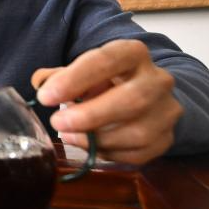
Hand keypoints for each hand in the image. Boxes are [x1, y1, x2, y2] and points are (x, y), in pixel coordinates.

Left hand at [30, 40, 182, 164]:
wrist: (147, 96)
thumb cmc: (108, 82)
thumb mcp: (86, 71)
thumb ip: (61, 76)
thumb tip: (41, 84)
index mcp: (134, 54)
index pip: (107, 60)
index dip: (75, 79)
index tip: (46, 96)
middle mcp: (158, 80)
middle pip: (132, 99)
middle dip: (90, 115)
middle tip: (57, 123)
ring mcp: (167, 111)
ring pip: (137, 132)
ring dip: (97, 140)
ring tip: (70, 135)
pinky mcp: (167, 138)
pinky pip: (139, 154)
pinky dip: (110, 154)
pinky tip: (92, 147)